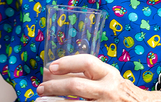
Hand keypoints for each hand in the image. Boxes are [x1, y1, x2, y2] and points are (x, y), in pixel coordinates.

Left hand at [36, 54, 160, 100]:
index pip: (86, 62)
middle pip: (76, 85)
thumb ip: (88, 74)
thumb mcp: (108, 78)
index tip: (50, 67)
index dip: (66, 63)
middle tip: (40, 87)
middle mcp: (108, 89)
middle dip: (54, 86)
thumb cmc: (120, 92)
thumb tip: (53, 72)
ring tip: (40, 100)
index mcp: (108, 74)